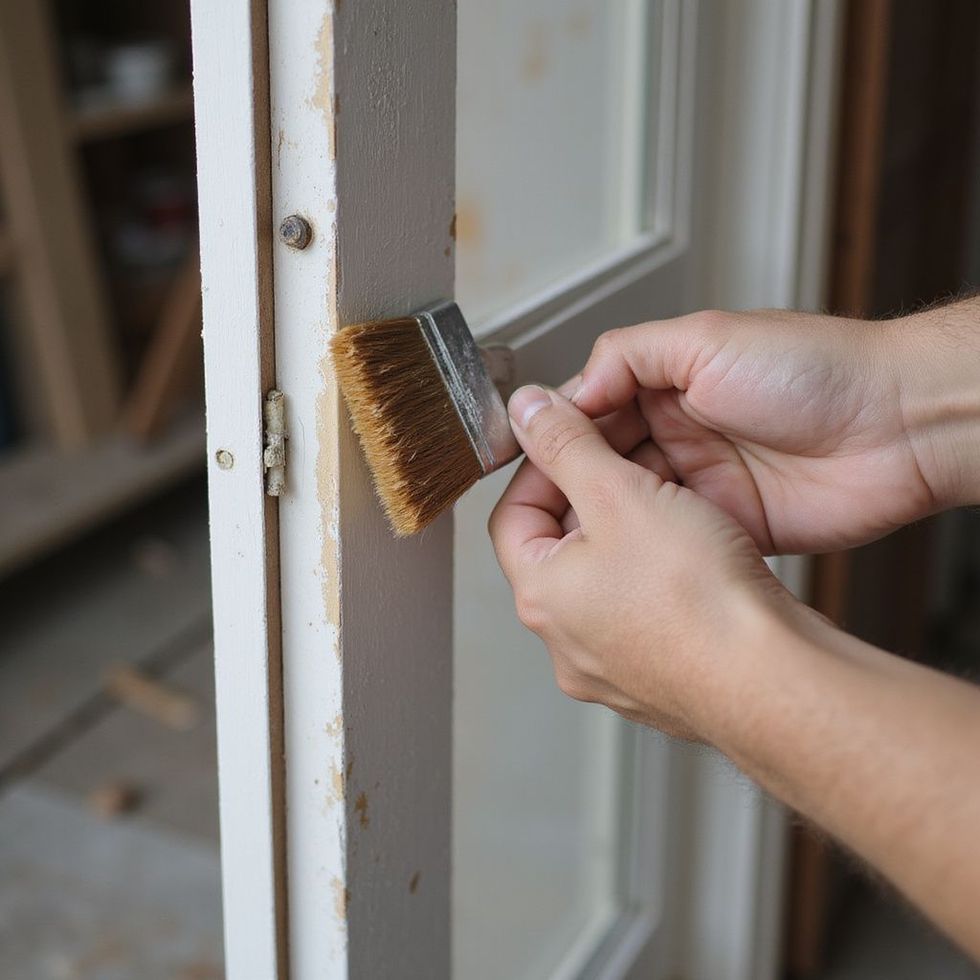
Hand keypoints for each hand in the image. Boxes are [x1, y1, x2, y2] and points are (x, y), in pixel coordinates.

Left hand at [489, 385, 792, 739]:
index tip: (575, 437)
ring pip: (611, 579)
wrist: (773, 680)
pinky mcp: (662, 678)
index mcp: (541, 598)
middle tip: (633, 462)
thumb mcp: (619, 494)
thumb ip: (567, 445)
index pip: (514, 515)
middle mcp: (568, 642)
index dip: (542, 465)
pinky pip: (650, 612)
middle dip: (595, 496)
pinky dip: (665, 576)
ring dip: (634, 534)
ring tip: (674, 503)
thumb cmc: (697, 600)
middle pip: (563, 547)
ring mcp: (615, 668)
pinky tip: (701, 555)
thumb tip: (526, 410)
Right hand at [565, 309, 937, 553]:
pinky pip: (673, 538)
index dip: (557, 434)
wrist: (898, 427)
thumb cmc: (817, 370)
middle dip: (573, 481)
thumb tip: (568, 389)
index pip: (593, 411)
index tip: (525, 455)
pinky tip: (619, 553)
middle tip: (543, 505)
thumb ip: (629, 356)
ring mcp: (705, 483)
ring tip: (569, 534)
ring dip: (604, 516)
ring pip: (632, 504)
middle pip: (605, 462)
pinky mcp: (730, 526)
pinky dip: (645, 545)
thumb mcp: (705, 339)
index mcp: (670, 383)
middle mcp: (682, 433)